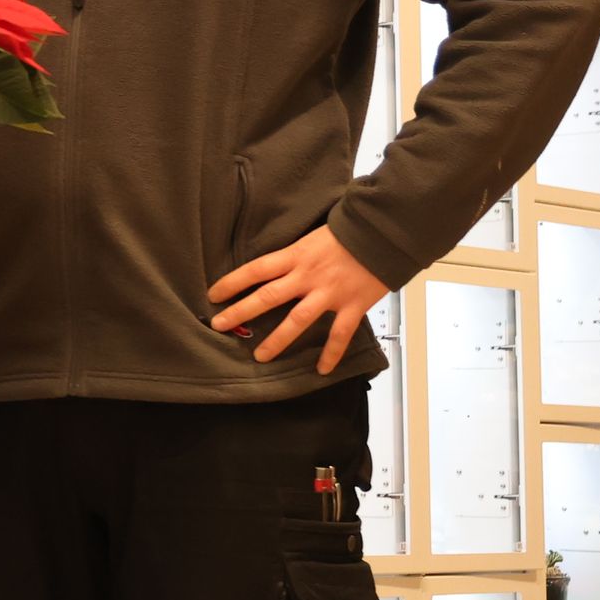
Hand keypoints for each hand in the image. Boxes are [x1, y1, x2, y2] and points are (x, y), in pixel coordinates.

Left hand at [207, 226, 391, 373]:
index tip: (213, 296)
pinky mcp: (353, 305)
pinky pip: (339, 334)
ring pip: (297, 320)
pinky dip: (331, 353)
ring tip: (260, 356)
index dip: (232, 283)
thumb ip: (295, 253)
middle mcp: (308, 275)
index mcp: (296, 255)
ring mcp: (330, 293)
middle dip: (241, 312)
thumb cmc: (350, 230)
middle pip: (268, 296)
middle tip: (218, 326)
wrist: (386, 231)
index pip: (256, 269)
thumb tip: (274, 267)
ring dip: (277, 340)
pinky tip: (321, 369)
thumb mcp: (313, 236)